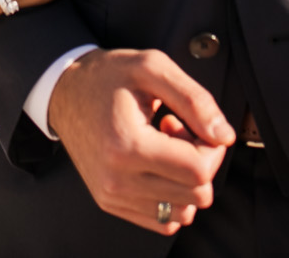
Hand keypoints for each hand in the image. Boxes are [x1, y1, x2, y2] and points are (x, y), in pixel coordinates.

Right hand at [46, 47, 232, 234]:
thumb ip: (196, 100)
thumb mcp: (153, 67)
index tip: (194, 122)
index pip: (198, 171)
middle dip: (200, 162)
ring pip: (182, 211)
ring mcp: (112, 196)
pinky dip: (171, 196)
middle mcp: (117, 180)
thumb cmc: (109, 75)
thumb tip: (225, 137)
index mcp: (127, 146)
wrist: (64, 91)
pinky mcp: (111, 203)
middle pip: (195, 195)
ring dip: (184, 181)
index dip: (211, 147)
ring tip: (164, 146)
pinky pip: (163, 220)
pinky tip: (156, 164)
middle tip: (178, 130)